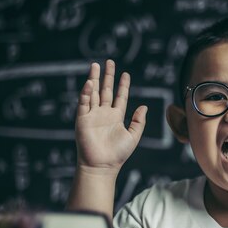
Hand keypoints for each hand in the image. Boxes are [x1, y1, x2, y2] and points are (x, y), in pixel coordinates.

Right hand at [75, 60, 146, 174]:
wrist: (102, 165)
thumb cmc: (118, 154)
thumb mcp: (133, 136)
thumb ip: (139, 121)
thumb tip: (144, 107)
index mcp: (117, 117)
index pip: (120, 96)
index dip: (123, 85)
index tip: (125, 74)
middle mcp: (104, 114)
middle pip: (106, 90)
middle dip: (108, 76)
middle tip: (109, 61)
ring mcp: (93, 115)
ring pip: (93, 93)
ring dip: (94, 79)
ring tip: (95, 65)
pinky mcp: (82, 119)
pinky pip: (84, 103)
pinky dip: (86, 93)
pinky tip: (90, 83)